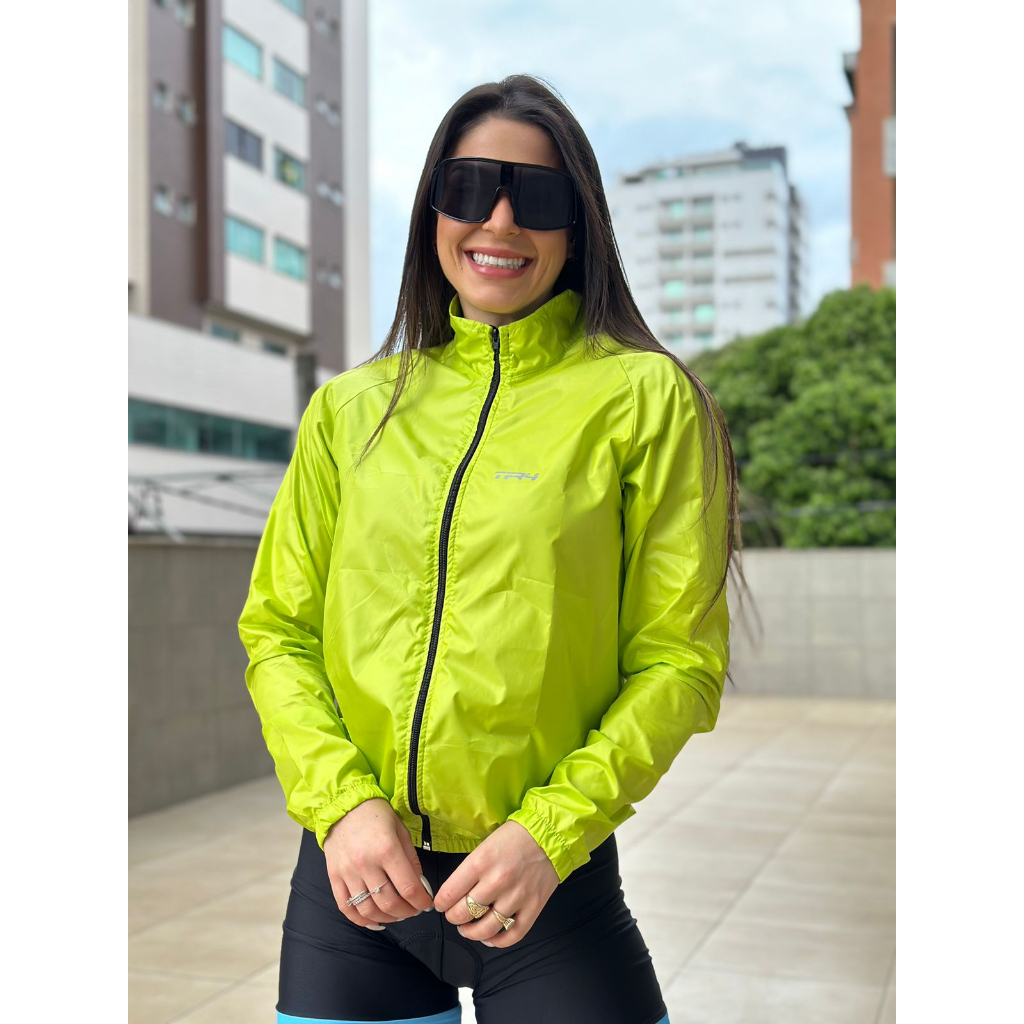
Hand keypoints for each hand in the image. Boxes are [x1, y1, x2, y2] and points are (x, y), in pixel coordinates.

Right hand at [323, 797, 434, 928]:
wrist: (343, 805)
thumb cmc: (376, 815)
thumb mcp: (401, 830)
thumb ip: (411, 860)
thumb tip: (420, 886)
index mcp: (387, 849)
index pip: (408, 888)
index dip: (421, 901)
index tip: (427, 903)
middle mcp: (366, 864)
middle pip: (389, 903)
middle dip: (406, 912)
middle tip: (414, 910)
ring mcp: (348, 873)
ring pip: (368, 910)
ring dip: (387, 918)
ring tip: (397, 914)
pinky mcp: (334, 877)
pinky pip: (346, 908)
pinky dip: (361, 921)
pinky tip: (375, 921)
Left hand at [432, 821, 558, 947]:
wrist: (549, 834)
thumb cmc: (515, 836)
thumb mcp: (485, 844)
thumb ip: (471, 868)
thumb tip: (455, 891)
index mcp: (481, 862)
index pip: (450, 893)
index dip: (441, 902)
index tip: (441, 904)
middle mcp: (497, 881)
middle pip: (464, 913)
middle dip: (453, 917)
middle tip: (453, 914)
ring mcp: (516, 896)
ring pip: (486, 928)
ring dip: (471, 932)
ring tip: (467, 929)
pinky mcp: (533, 907)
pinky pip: (513, 934)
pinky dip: (498, 941)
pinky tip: (490, 937)